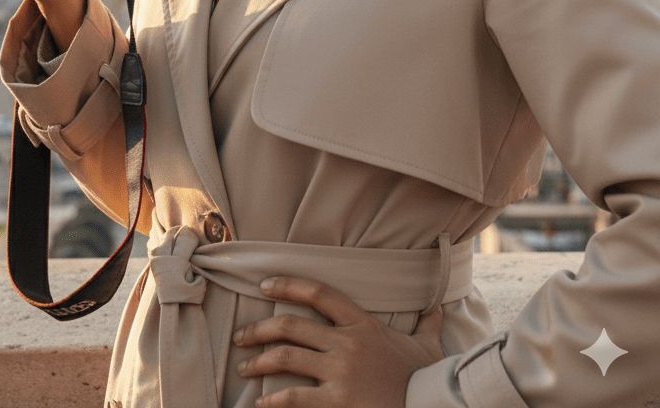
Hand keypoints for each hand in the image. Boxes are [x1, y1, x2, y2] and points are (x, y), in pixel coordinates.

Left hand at [234, 275, 445, 406]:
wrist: (432, 405)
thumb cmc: (426, 378)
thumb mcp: (427, 344)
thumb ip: (428, 322)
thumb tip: (440, 306)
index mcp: (362, 324)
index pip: (318, 292)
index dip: (288, 284)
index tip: (265, 285)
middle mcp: (347, 343)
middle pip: (291, 326)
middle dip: (259, 329)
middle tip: (241, 337)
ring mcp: (340, 373)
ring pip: (286, 358)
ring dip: (258, 361)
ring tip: (243, 367)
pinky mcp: (337, 403)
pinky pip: (296, 398)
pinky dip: (274, 400)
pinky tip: (260, 403)